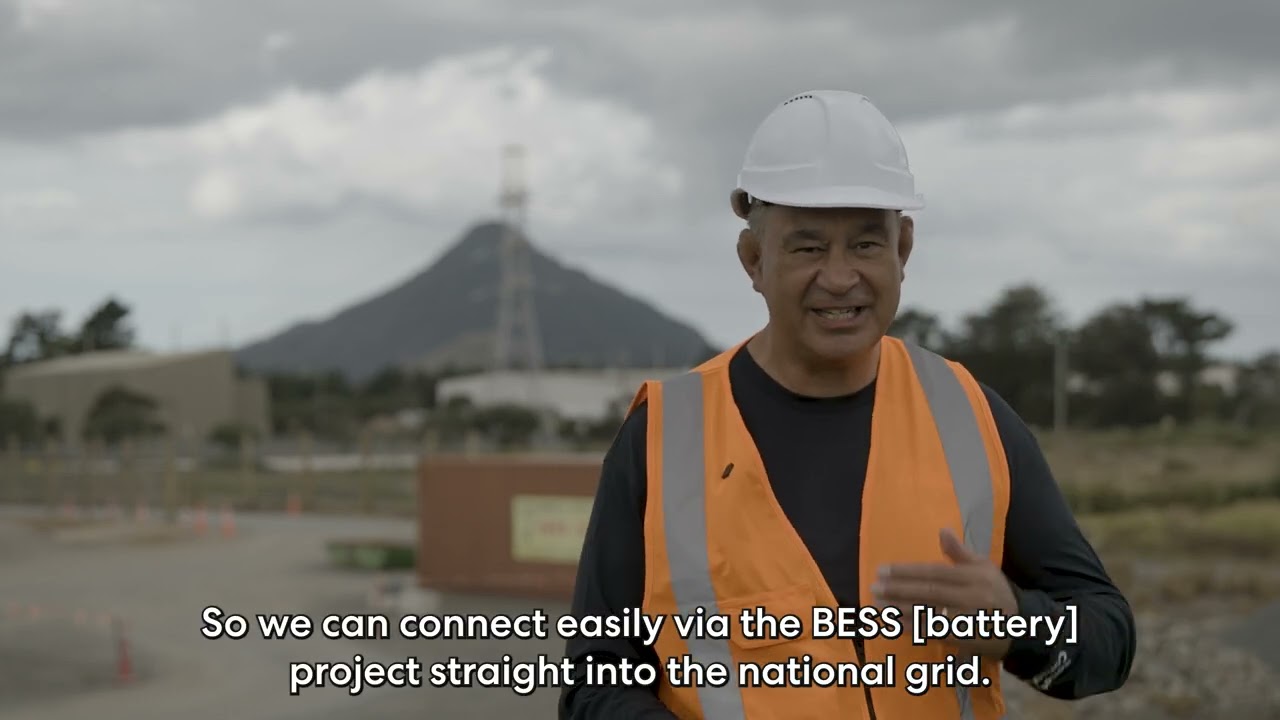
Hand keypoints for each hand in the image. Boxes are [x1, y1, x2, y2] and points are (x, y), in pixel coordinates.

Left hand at [871, 528, 1018, 658]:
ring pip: (928, 614)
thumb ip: (959, 552)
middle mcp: (969, 598)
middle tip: (874, 586)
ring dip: (899, 609)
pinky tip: (894, 623)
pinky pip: (933, 633)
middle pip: (928, 593)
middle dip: (898, 589)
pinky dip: (912, 628)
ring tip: (878, 602)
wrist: (1021, 626)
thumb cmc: (996, 592)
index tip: (882, 570)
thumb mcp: (983, 567)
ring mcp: (966, 621)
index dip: (906, 571)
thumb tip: (942, 531)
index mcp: (973, 577)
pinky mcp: (962, 639)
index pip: (934, 572)